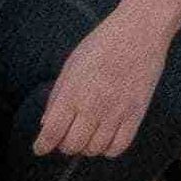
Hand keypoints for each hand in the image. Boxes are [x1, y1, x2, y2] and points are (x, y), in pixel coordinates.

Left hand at [35, 16, 171, 165]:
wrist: (140, 31)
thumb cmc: (103, 44)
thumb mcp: (71, 65)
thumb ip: (57, 96)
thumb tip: (47, 124)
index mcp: (73, 91)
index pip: (52, 132)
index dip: (42, 145)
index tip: (40, 148)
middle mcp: (93, 105)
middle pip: (72, 145)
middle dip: (65, 146)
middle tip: (66, 137)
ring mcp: (116, 111)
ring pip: (94, 149)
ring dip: (86, 148)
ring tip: (87, 136)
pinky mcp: (136, 114)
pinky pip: (119, 146)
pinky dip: (108, 149)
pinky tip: (105, 138)